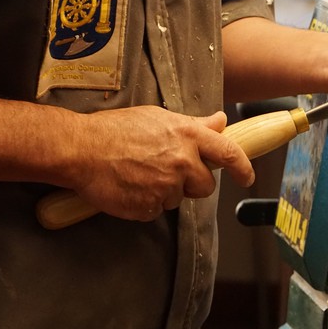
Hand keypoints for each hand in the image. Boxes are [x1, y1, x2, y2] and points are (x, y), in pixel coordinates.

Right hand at [68, 107, 253, 220]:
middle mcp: (182, 162)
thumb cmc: (116, 129)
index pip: (228, 153)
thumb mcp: (159, 118)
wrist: (80, 149)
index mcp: (188, 136)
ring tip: (141, 174)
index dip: (243, 167)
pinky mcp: (149, 207)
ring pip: (179, 199)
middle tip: (168, 171)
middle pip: (206, 186)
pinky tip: (131, 186)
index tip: (247, 177)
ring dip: (166, 191)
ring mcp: (166, 187)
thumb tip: (220, 121)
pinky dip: (147, 203)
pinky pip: (157, 211)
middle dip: (193, 183)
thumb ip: (194, 125)